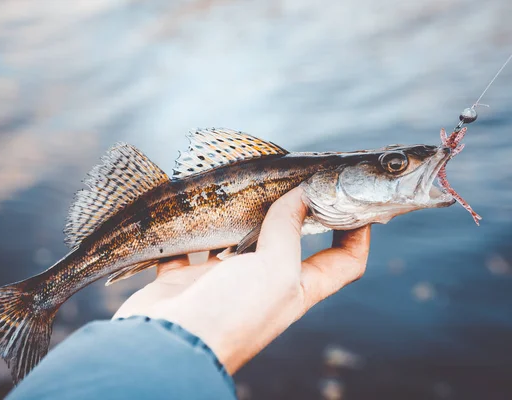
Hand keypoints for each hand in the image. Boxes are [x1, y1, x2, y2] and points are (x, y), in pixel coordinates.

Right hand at [112, 187, 370, 374]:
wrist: (168, 342)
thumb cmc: (231, 315)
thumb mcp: (275, 271)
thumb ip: (288, 231)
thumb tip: (301, 195)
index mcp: (296, 288)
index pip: (344, 263)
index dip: (357, 235)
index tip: (355, 203)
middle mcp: (264, 284)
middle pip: (289, 244)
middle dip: (296, 212)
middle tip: (295, 178)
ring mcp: (224, 280)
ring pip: (239, 241)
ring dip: (241, 217)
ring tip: (244, 185)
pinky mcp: (188, 277)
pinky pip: (192, 246)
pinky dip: (192, 229)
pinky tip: (195, 207)